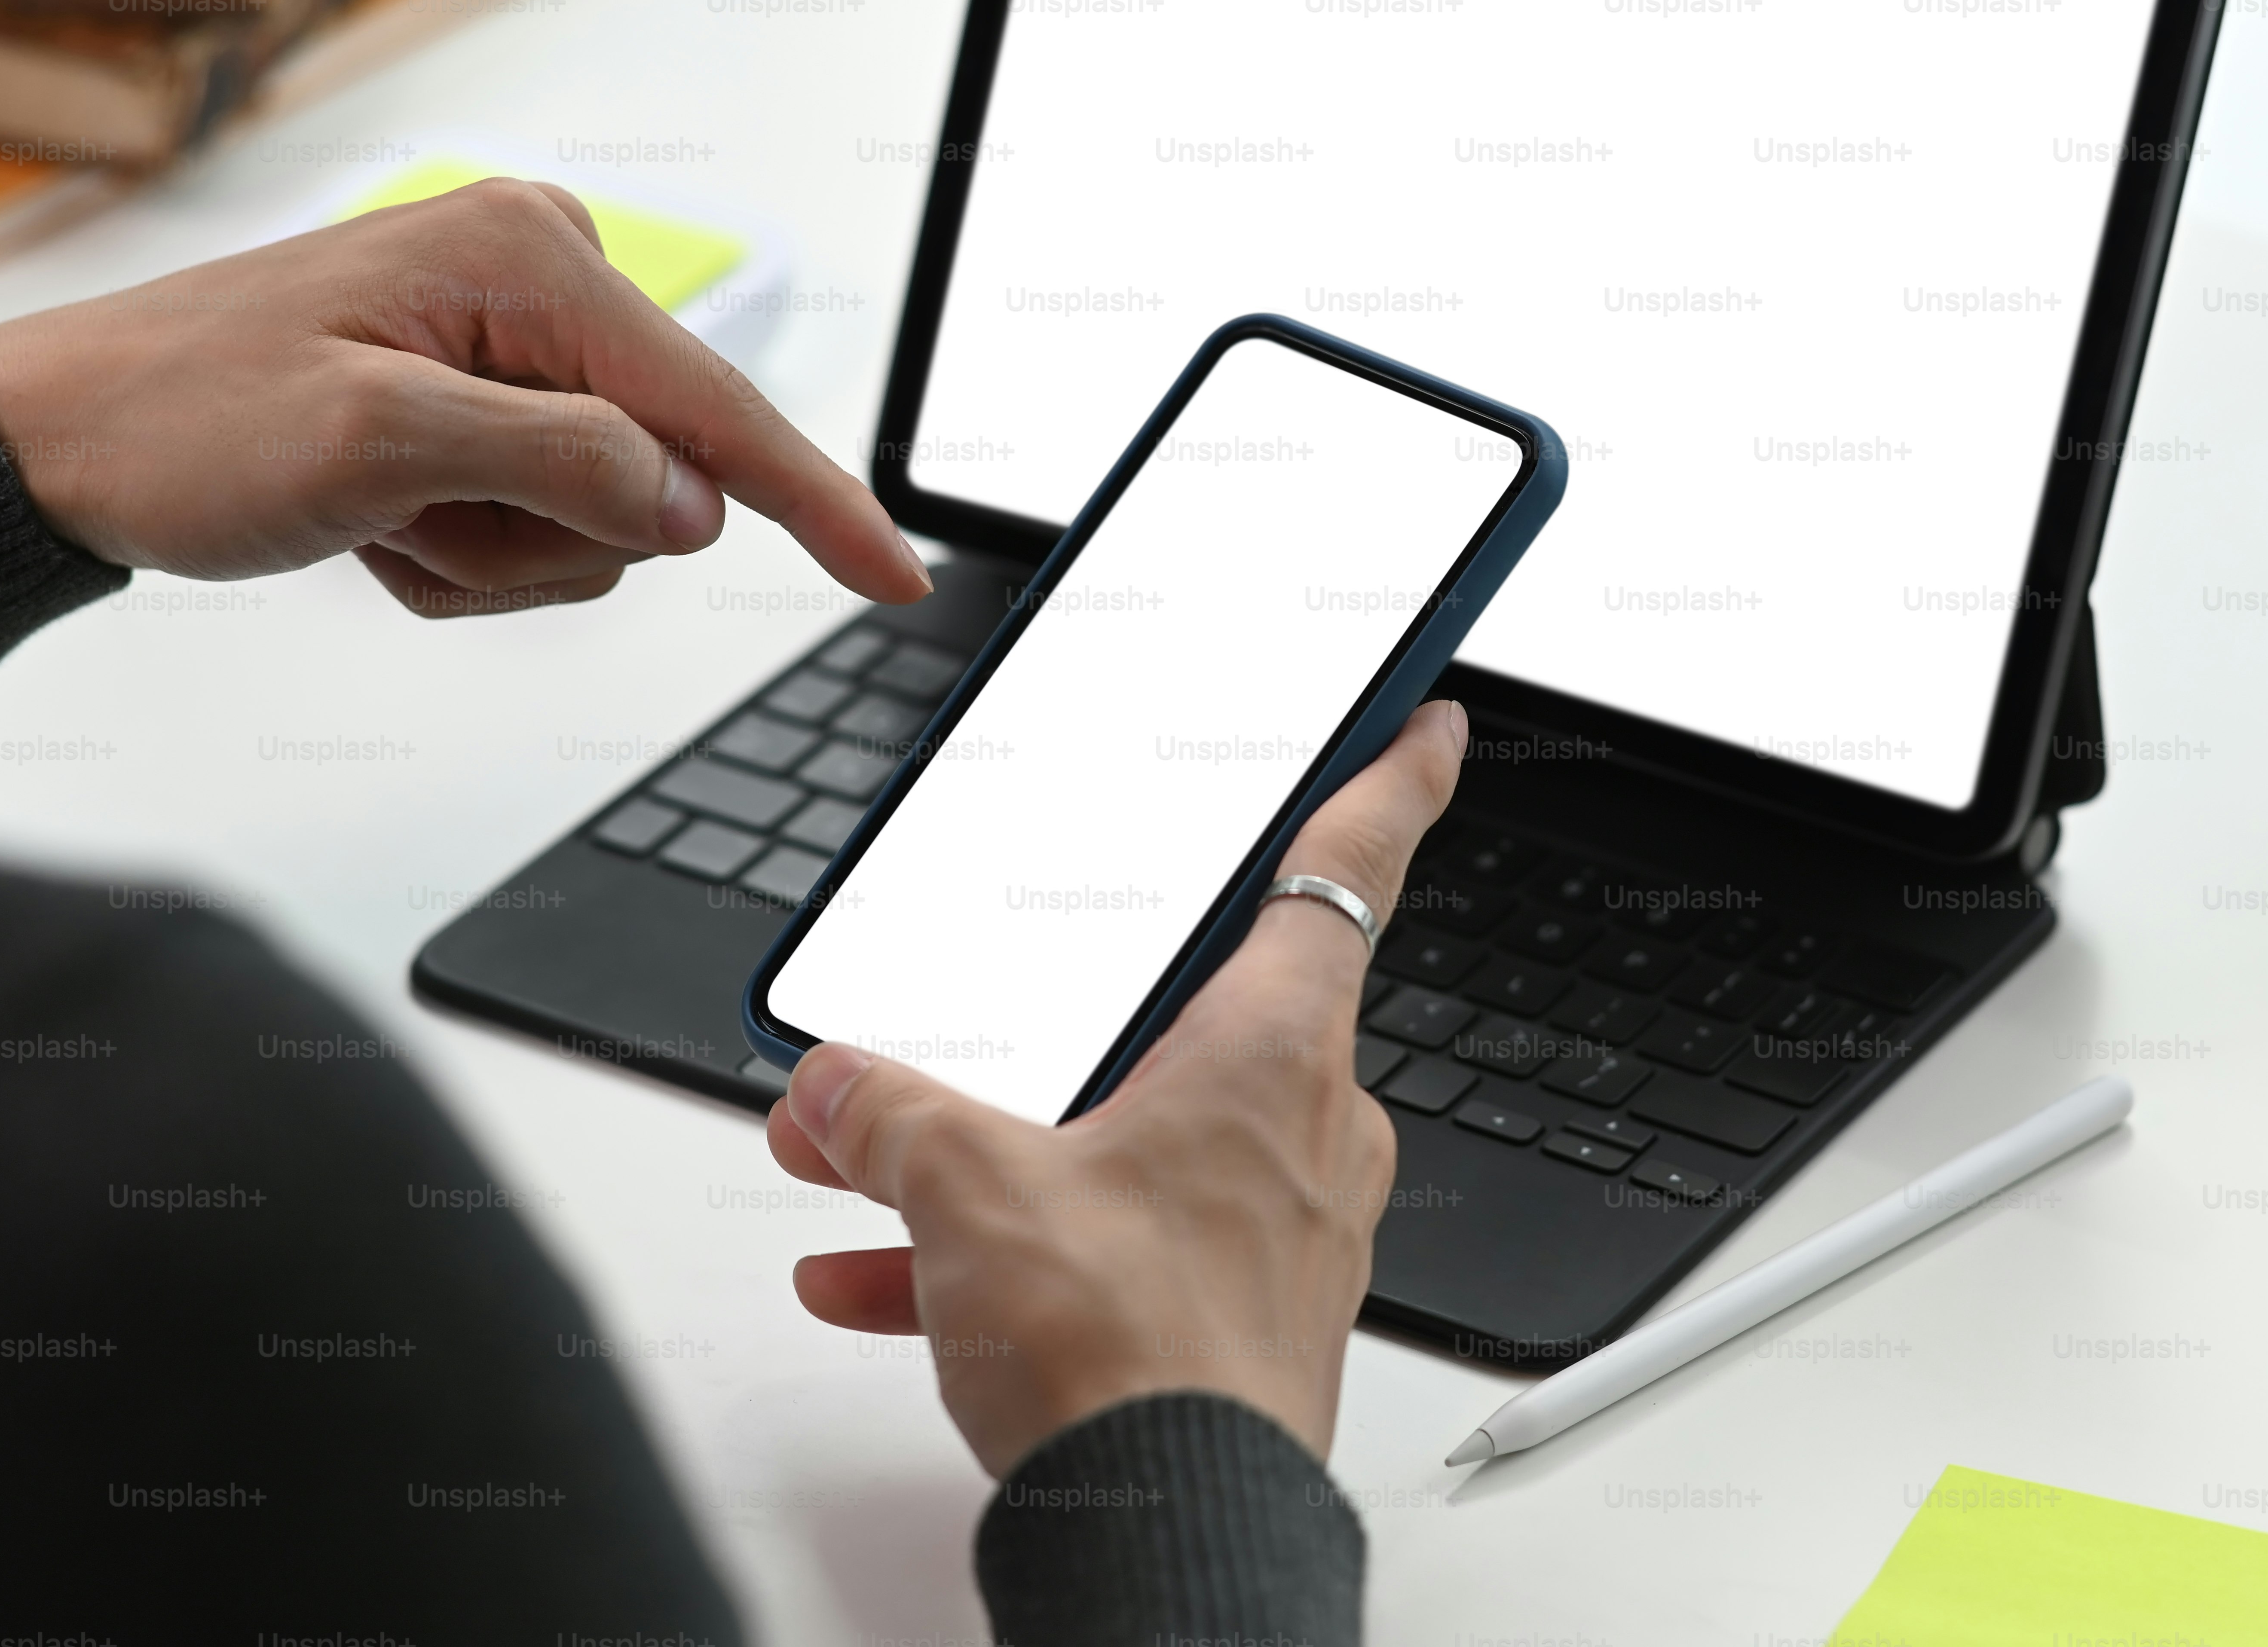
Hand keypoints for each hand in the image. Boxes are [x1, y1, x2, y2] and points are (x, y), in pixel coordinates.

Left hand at [0, 177, 931, 614]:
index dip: (813, 503)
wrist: (59, 441)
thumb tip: (687, 501)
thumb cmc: (184, 425)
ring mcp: (513, 340)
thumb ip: (557, 464)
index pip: (711, 408)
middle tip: (408, 526)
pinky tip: (369, 518)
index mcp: (528, 257)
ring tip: (375, 520)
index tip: (893, 577)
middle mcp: (538, 277)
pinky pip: (539, 525)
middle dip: (541, 538)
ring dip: (488, 554)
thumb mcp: (374, 447)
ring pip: (597, 523)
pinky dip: (455, 550)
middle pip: (651, 479)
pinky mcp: (485, 398)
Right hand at [765, 700, 1467, 1474]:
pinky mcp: (1237, 1321)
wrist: (1172, 1537)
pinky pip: (1113, 1250)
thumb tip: (838, 1088)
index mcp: (1276, 1053)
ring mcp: (1279, 1231)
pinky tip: (881, 1280)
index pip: (1349, 867)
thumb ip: (892, 1115)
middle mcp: (1305, 1131)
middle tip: (976, 1007)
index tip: (1429, 730)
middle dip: (1055, 1022)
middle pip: (1194, 1018)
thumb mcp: (969, 1188)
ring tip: (864, 1170)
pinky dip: (1008, 1254)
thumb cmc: (1132, 1359)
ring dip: (1001, 1151)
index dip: (1389, 782)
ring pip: (1128, 1144)